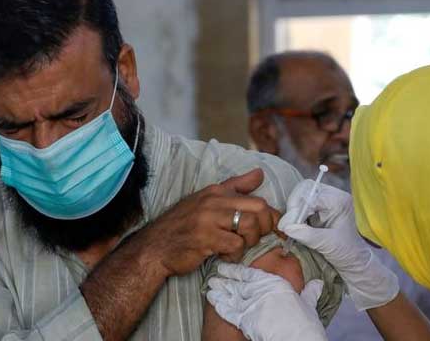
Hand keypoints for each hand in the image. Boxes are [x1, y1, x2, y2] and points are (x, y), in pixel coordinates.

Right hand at [143, 169, 280, 276]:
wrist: (155, 246)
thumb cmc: (183, 225)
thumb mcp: (207, 200)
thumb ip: (235, 187)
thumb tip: (260, 173)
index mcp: (216, 191)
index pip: (255, 197)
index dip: (271, 215)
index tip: (274, 228)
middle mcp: (214, 201)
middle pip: (259, 208)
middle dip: (265, 226)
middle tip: (256, 238)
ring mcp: (209, 220)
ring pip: (249, 226)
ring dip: (249, 241)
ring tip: (237, 247)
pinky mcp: (206, 239)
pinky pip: (235, 245)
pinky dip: (235, 254)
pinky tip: (224, 254)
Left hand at [207, 263, 327, 340]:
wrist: (296, 337)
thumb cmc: (304, 322)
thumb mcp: (308, 304)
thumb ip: (310, 293)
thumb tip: (317, 284)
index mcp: (274, 283)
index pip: (251, 274)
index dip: (237, 270)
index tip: (228, 267)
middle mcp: (259, 290)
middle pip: (237, 284)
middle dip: (224, 280)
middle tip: (214, 276)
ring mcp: (250, 304)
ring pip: (230, 295)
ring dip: (219, 291)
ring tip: (210, 287)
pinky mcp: (245, 319)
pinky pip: (229, 311)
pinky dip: (220, 305)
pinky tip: (213, 301)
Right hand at [278, 180, 398, 310]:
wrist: (355, 261)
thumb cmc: (348, 253)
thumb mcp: (328, 245)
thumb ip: (308, 235)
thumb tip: (287, 228)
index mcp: (340, 201)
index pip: (311, 196)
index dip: (297, 210)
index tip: (286, 226)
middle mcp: (334, 196)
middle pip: (305, 189)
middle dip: (294, 206)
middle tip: (287, 225)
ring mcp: (326, 200)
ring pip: (302, 195)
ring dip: (294, 210)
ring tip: (290, 227)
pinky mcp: (320, 207)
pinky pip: (303, 203)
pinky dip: (296, 214)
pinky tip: (295, 226)